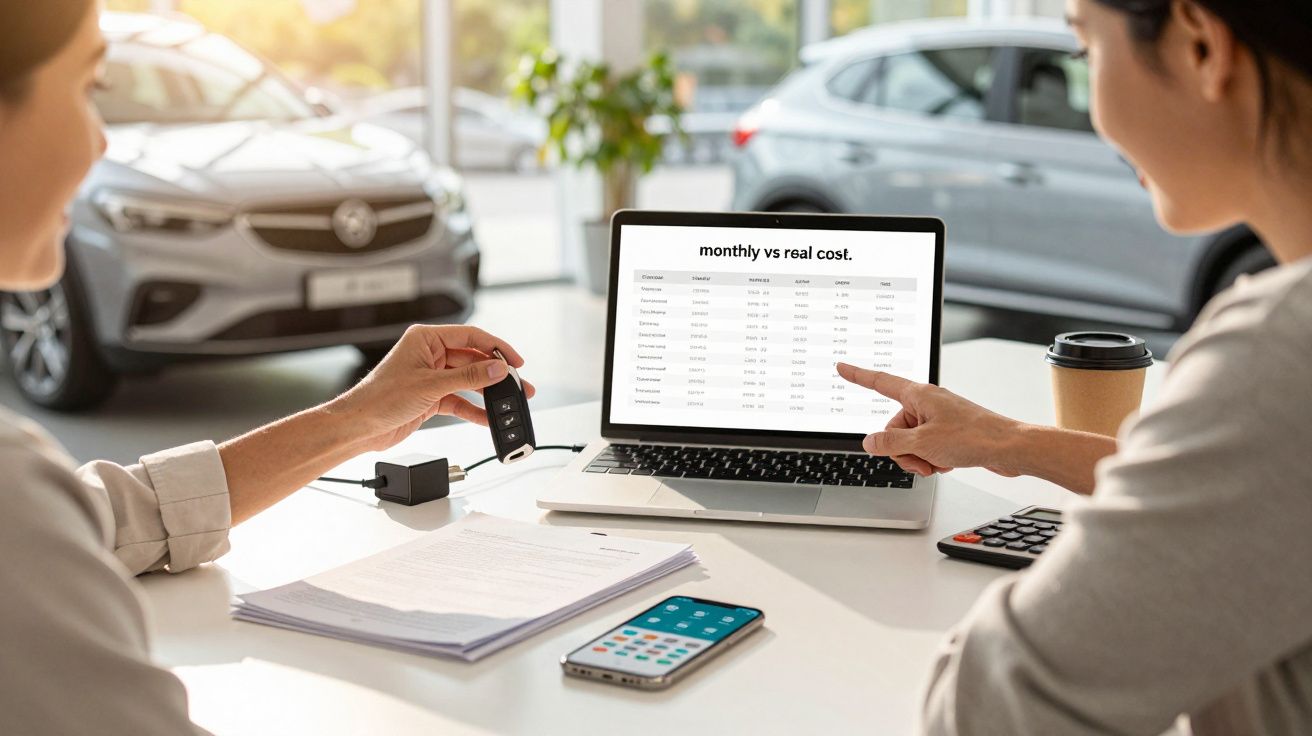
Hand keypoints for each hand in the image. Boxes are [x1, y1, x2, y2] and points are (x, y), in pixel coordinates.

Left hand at [332, 325, 534, 451]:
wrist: (359, 426)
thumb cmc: (380, 398)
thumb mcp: (431, 385)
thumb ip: (468, 376)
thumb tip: (497, 369)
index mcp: (426, 339)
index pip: (470, 336)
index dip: (496, 348)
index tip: (515, 360)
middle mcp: (430, 354)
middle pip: (473, 360)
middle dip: (496, 374)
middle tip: (518, 384)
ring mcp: (431, 376)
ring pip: (468, 381)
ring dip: (488, 393)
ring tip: (509, 403)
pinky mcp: (430, 397)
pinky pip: (459, 400)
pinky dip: (473, 409)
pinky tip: (488, 418)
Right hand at [836, 362, 1023, 477]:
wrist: (1009, 448)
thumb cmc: (973, 437)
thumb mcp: (922, 443)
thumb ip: (890, 443)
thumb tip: (869, 442)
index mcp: (918, 395)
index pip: (880, 382)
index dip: (858, 376)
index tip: (842, 366)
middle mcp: (927, 403)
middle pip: (894, 427)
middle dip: (902, 449)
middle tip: (921, 459)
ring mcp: (939, 418)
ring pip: (910, 441)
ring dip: (918, 457)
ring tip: (938, 463)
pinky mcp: (950, 432)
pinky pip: (927, 447)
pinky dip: (932, 459)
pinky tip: (947, 464)